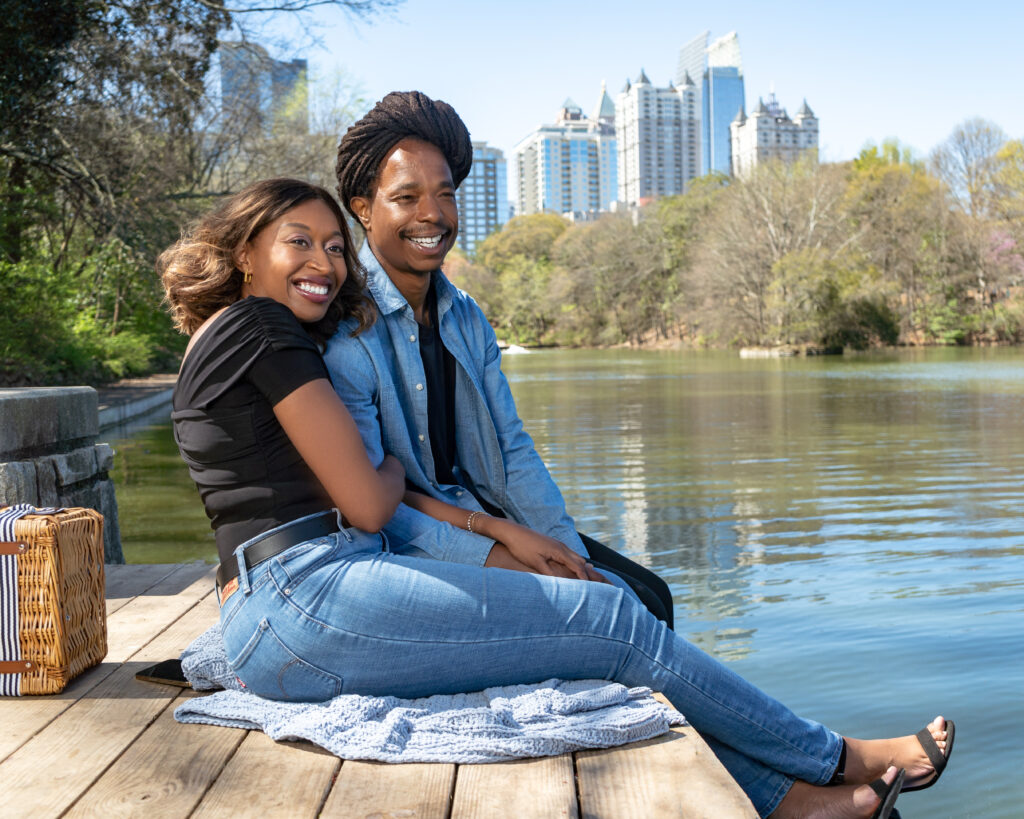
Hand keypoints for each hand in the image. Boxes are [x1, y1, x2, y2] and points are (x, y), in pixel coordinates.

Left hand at [483, 521, 608, 582]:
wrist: (513, 532)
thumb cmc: (522, 547)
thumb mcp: (536, 563)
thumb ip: (549, 573)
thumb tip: (561, 584)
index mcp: (559, 551)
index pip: (577, 567)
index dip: (584, 578)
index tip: (590, 589)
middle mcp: (561, 546)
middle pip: (580, 561)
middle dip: (587, 573)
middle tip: (594, 585)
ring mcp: (557, 544)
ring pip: (574, 557)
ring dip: (580, 567)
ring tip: (586, 579)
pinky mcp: (552, 544)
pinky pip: (568, 554)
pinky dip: (573, 563)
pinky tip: (571, 569)